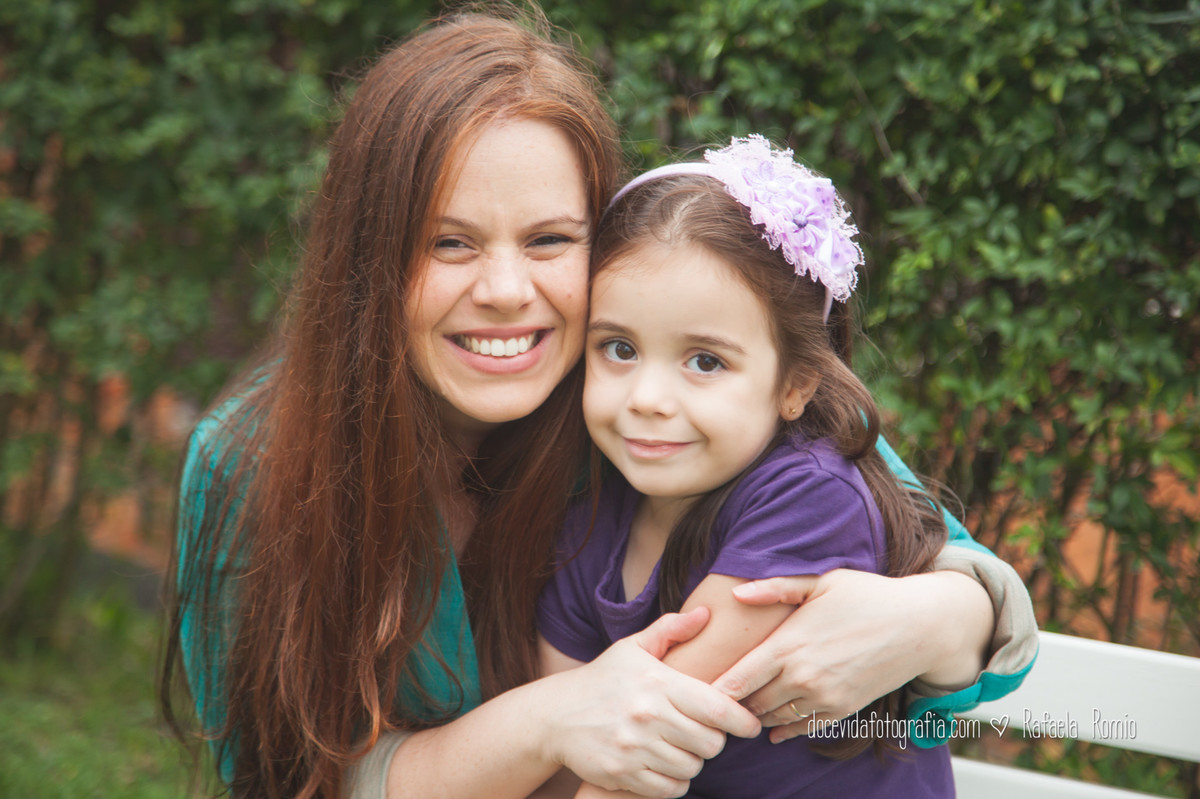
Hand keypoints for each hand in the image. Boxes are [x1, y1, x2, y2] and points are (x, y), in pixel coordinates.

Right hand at [543, 609, 760, 797]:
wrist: (555, 715)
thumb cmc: (602, 679)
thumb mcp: (632, 647)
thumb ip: (671, 629)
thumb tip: (705, 613)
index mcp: (657, 682)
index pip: (717, 708)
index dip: (742, 720)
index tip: (749, 725)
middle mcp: (648, 715)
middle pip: (710, 743)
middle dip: (713, 741)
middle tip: (703, 733)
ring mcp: (634, 747)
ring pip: (691, 768)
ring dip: (692, 761)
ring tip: (681, 748)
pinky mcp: (622, 772)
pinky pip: (669, 788)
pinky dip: (673, 782)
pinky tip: (665, 766)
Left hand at [711, 570, 987, 742]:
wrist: (920, 626)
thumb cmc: (867, 595)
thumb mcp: (821, 581)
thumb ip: (776, 587)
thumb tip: (736, 593)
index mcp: (790, 644)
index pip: (739, 679)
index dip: (715, 690)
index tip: (698, 690)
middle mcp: (803, 676)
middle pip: (752, 703)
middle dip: (732, 703)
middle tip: (712, 702)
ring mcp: (824, 697)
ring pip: (774, 718)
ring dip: (757, 715)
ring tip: (739, 710)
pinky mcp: (843, 709)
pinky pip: (802, 728)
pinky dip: (784, 730)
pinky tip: (772, 728)